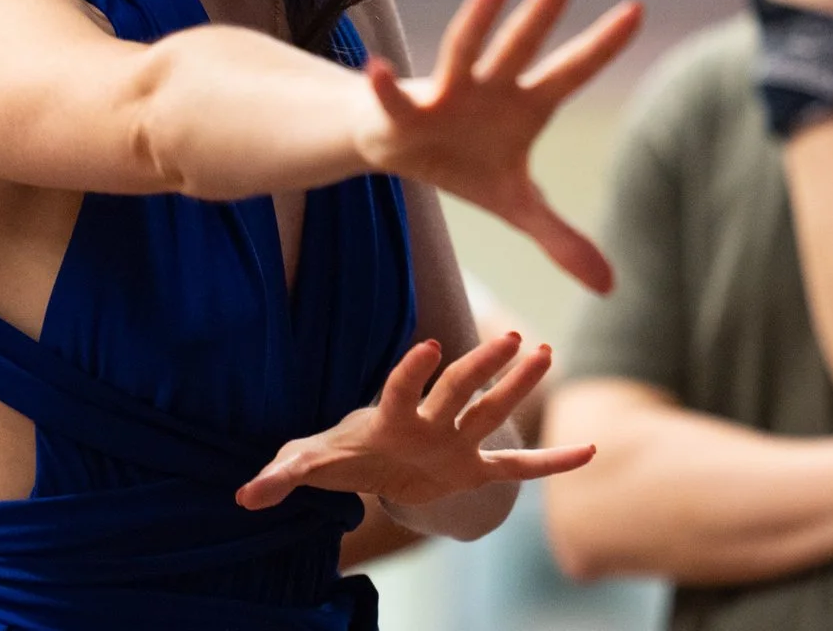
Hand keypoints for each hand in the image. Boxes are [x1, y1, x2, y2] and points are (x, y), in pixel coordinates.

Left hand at [238, 331, 593, 511]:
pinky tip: (588, 452)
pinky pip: (518, 468)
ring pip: (491, 410)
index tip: (430, 345)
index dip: (411, 370)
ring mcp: (455, 441)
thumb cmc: (338, 455)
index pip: (402, 389)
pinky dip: (552, 463)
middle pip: (458, 390)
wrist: (369, 463)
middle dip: (481, 366)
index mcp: (389, 418)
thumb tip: (245, 496)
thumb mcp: (308, 465)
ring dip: (518, 384)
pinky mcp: (472, 467)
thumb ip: (282, 475)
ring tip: (546, 351)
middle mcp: (428, 421)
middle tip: (512, 336)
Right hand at [361, 0, 641, 292]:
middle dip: (543, 9)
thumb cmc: (465, 161)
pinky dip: (386, 87)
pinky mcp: (405, 112)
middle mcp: (491, 87)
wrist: (400, 148)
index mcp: (526, 105)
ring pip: (465, 51)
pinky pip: (395, 99)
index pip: (572, 71)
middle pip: (523, 45)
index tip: (637, 9)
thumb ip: (561, 239)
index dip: (602, 45)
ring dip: (478, 21)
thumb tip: (611, 286)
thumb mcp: (517, 206)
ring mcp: (448, 94)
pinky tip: (379, 70)